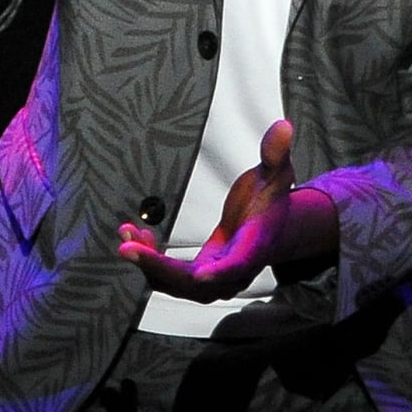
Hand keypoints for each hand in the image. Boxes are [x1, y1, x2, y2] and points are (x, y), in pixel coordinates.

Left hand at [120, 120, 335, 301]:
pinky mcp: (197, 275)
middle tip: (128, 247)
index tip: (200, 273)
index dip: (221, 271)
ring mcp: (214, 278)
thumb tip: (283, 126)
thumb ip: (275, 153)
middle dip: (159, 267)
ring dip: (149, 264)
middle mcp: (234, 271)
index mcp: (254, 247)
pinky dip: (150, 262)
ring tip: (128, 233)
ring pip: (177, 284)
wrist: (269, 228)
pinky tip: (137, 235)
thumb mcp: (276, 173)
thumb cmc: (270, 201)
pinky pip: (169, 278)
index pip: (238, 264)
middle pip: (196, 283)